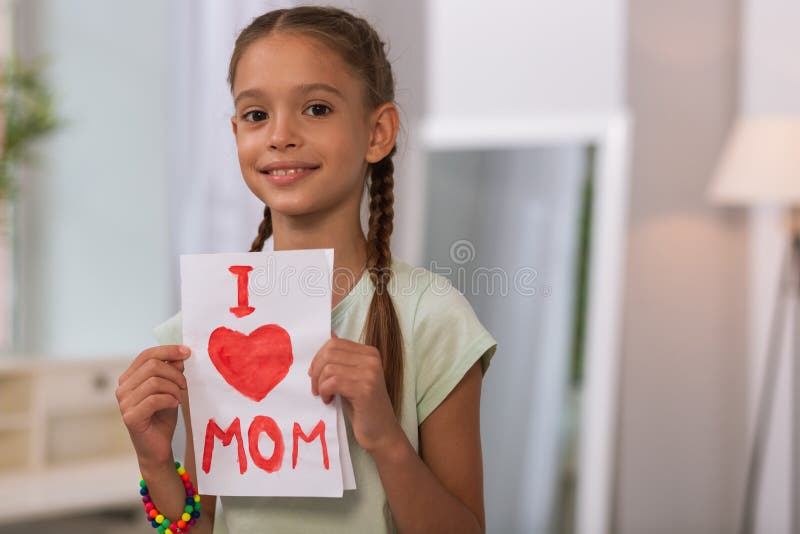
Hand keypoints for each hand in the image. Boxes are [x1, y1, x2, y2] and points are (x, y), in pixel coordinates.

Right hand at [116, 345, 189, 468]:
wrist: (158, 447)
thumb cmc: (163, 416)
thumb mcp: (170, 389)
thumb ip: (172, 371)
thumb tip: (180, 355)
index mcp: (130, 378)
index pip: (147, 355)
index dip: (168, 351)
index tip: (187, 352)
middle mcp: (123, 388)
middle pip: (152, 365)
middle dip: (174, 373)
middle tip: (184, 385)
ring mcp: (124, 403)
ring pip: (154, 381)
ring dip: (173, 388)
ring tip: (179, 397)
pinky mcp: (130, 417)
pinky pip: (154, 399)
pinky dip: (169, 399)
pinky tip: (174, 404)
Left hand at [308, 333, 404, 455]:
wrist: (380, 433)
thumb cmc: (362, 407)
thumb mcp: (350, 377)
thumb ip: (341, 359)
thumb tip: (328, 334)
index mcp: (369, 352)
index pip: (334, 343)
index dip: (318, 358)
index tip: (315, 375)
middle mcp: (372, 359)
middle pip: (329, 352)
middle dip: (316, 371)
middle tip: (316, 388)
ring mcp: (370, 373)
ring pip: (329, 367)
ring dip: (319, 384)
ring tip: (324, 396)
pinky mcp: (365, 388)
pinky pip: (333, 382)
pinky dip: (325, 392)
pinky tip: (329, 401)